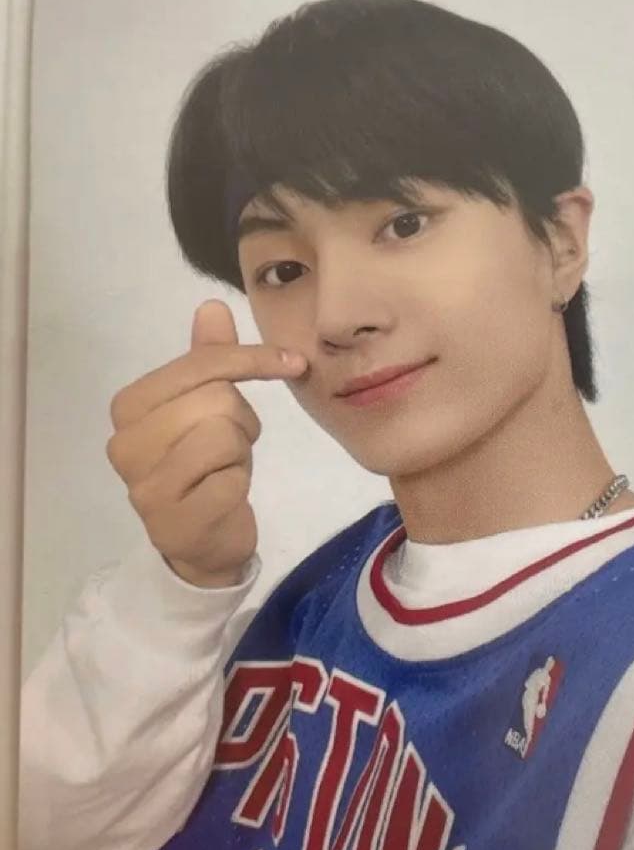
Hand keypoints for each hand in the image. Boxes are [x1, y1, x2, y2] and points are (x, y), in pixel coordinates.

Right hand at [106, 299, 306, 587]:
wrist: (202, 544)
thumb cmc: (205, 467)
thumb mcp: (206, 406)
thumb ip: (208, 359)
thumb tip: (213, 305)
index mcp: (129, 407)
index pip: (200, 364)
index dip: (252, 359)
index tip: (292, 362)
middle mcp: (125, 444)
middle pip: (216, 398)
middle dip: (241, 419)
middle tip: (232, 444)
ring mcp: (145, 486)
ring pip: (224, 435)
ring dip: (240, 452)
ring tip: (224, 468)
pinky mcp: (175, 521)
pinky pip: (230, 480)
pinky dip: (239, 483)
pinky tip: (223, 496)